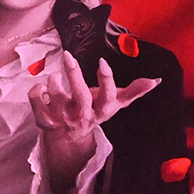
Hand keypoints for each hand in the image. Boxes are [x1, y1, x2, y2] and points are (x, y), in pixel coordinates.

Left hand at [30, 53, 159, 137]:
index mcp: (101, 110)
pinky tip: (43, 87)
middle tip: (68, 56)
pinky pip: (37, 100)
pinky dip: (37, 90)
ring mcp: (62, 118)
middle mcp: (82, 115)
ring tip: (56, 76)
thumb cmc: (93, 112)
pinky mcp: (44, 119)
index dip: (106, 80)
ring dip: (53, 81)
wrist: (69, 138)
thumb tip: (156, 80)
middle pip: (80, 96)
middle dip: (74, 74)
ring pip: (55, 96)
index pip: (108, 96)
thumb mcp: (113, 104)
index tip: (102, 62)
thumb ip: (134, 92)